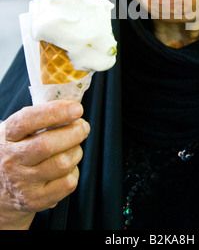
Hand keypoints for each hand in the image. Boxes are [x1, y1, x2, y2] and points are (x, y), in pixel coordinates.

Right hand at [0, 100, 89, 229]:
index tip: (76, 108)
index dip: (55, 112)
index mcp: (8, 136)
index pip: (28, 120)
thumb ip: (40, 117)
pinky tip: (67, 168)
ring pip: (62, 163)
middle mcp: (12, 160)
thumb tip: (71, 107)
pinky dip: (74, 172)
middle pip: (48, 144)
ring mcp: (23, 182)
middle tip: (82, 127)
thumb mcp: (18, 131)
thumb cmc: (18, 152)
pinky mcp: (36, 200)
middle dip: (74, 132)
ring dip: (76, 151)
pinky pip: (67, 183)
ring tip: (74, 147)